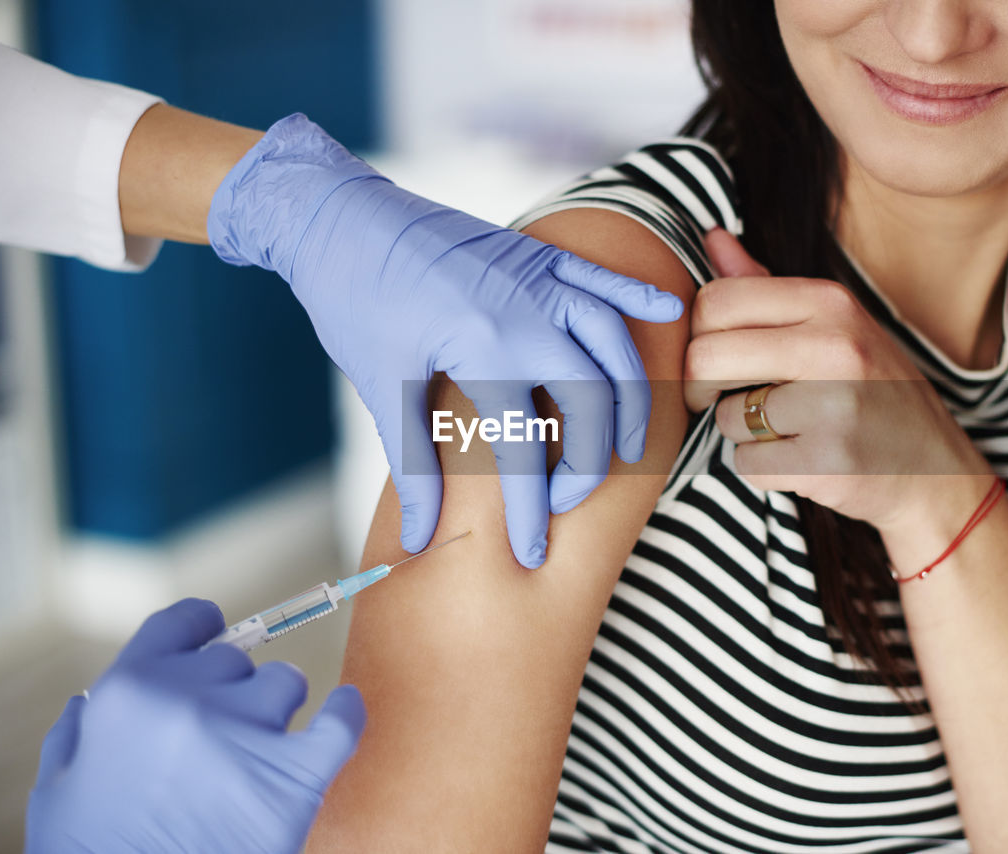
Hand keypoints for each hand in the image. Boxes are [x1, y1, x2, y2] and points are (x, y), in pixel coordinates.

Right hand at [26, 599, 365, 853]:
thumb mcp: (57, 793)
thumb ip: (74, 737)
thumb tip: (88, 703)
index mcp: (128, 692)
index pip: (182, 624)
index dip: (201, 631)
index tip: (214, 638)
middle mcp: (190, 700)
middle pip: (236, 662)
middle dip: (230, 692)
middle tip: (218, 741)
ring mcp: (247, 734)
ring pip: (284, 685)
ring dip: (275, 711)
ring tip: (256, 755)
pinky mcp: (296, 778)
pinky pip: (341, 722)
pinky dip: (346, 713)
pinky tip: (344, 710)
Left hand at [208, 115, 682, 567]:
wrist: (339, 213)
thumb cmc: (353, 297)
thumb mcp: (382, 383)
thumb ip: (414, 463)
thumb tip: (422, 537)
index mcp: (485, 346)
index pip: (526, 448)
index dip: (530, 509)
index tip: (530, 552)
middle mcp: (527, 311)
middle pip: (592, 398)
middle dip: (594, 459)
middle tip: (573, 500)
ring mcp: (539, 277)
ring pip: (614, 344)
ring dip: (632, 396)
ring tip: (634, 443)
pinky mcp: (537, 254)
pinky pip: (603, 278)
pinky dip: (638, 298)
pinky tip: (669, 314)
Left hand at [684, 229, 989, 531]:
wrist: (934, 467)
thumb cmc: (870, 391)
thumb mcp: (832, 324)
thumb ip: (763, 284)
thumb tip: (711, 236)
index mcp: (830, 302)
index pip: (718, 300)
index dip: (695, 334)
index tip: (708, 357)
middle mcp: (835, 346)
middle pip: (707, 357)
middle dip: (697, 385)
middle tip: (712, 398)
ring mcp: (834, 405)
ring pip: (727, 416)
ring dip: (742, 431)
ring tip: (786, 429)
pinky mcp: (827, 462)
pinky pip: (748, 463)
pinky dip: (762, 469)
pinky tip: (800, 459)